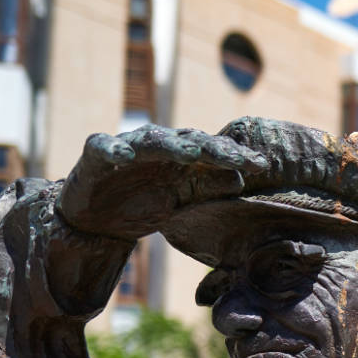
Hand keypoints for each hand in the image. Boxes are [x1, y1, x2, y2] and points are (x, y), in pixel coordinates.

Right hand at [57, 125, 267, 241]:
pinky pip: (103, 146)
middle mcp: (158, 147)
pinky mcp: (95, 155)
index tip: (262, 166)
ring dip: (171, 144)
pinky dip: (113, 149)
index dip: (237, 157)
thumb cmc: (143, 204)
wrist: (98, 218)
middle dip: (213, 149)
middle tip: (235, 157)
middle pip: (189, 141)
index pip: (214, 152)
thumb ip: (206, 188)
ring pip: (151, 139)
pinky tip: (124, 156)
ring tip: (191, 153)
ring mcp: (127, 147)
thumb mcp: (180, 201)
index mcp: (181, 158)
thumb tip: (239, 179)